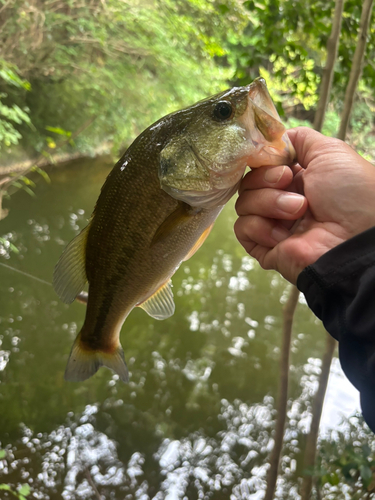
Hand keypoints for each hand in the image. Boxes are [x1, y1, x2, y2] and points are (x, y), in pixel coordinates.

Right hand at [234, 127, 374, 283]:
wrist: (354, 238)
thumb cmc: (351, 193)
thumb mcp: (329, 151)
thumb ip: (300, 139)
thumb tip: (276, 137)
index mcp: (297, 179)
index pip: (261, 165)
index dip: (263, 160)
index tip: (277, 159)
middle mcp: (282, 200)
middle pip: (248, 182)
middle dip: (265, 179)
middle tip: (287, 182)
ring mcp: (273, 225)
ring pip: (243, 203)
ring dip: (269, 203)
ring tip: (298, 210)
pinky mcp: (265, 247)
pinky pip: (242, 228)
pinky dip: (260, 227)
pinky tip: (283, 234)